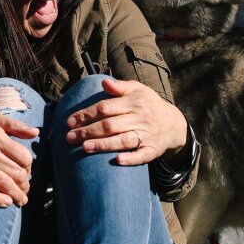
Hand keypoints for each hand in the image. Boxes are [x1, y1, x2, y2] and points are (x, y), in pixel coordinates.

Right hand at [0, 112, 37, 206]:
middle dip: (25, 184)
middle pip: (17, 173)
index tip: (26, 171)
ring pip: (4, 184)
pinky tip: (6, 203)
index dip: (29, 167)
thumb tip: (36, 132)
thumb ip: (14, 125)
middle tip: (26, 188)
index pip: (24, 157)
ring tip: (22, 200)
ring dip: (17, 195)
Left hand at [64, 78, 188, 165]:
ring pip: (123, 140)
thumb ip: (120, 86)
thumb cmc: (149, 104)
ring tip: (84, 148)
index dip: (87, 114)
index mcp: (134, 102)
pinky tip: (117, 160)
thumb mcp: (138, 90)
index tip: (70, 121)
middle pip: (111, 125)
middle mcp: (140, 118)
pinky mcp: (153, 150)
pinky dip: (131, 158)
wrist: (173, 123)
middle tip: (69, 138)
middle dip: (89, 131)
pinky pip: (142, 155)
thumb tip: (104, 83)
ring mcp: (147, 135)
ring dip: (103, 145)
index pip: (106, 108)